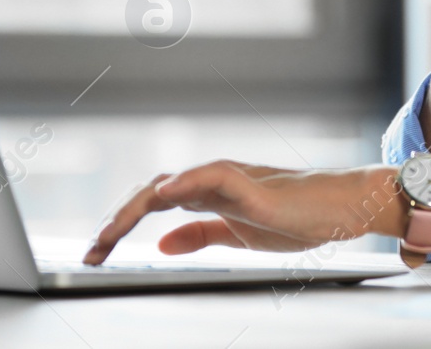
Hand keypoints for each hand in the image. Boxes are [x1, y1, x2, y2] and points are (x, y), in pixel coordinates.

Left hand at [82, 161, 403, 264]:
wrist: (340, 209)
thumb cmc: (295, 217)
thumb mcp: (237, 236)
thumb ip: (199, 234)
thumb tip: (160, 243)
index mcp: (205, 194)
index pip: (151, 203)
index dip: (120, 225)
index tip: (95, 253)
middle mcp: (210, 180)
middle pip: (150, 193)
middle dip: (116, 221)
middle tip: (91, 250)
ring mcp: (229, 178)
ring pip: (170, 184)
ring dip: (136, 207)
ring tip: (109, 231)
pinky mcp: (251, 183)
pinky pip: (212, 176)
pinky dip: (186, 182)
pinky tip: (165, 194)